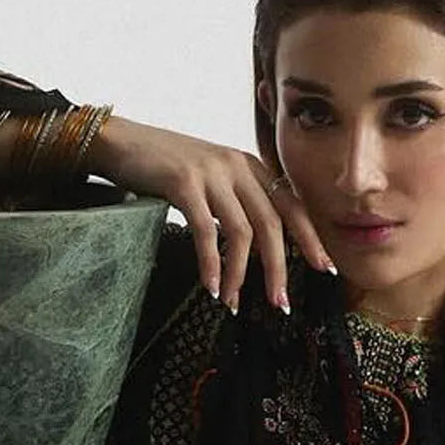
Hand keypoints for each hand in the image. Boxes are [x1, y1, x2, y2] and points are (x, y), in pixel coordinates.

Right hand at [89, 115, 334, 312]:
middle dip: (278, 269)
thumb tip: (255, 246)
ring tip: (234, 303)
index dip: (309, 238)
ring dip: (241, 275)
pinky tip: (212, 287)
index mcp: (249, 166)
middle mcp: (236, 165)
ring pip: (242, 232)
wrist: (119, 140)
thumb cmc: (163, 166)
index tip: (325, 268)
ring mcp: (211, 172)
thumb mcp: (210, 177)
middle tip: (282, 304)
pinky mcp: (183, 182)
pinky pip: (206, 231)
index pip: (290, 205)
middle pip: (272, 225)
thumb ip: (235, 200)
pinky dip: (212, 264)